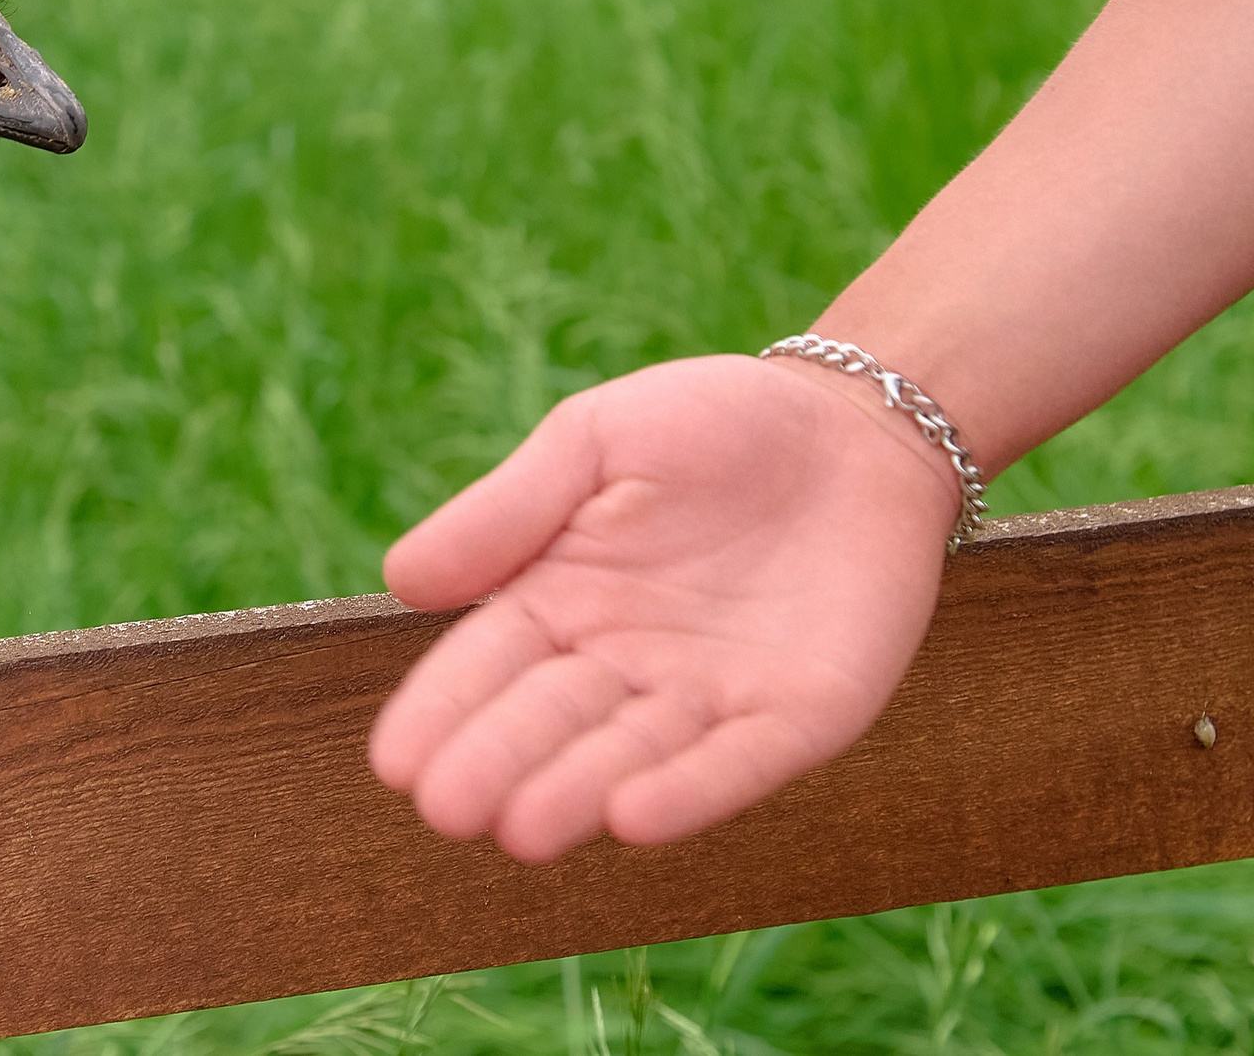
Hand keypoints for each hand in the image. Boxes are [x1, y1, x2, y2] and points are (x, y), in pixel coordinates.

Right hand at [368, 353, 958, 862]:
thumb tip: (399, 582)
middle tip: (446, 809)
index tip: (394, 761)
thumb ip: (509, 509)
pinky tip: (634, 818)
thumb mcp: (596, 442)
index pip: (485, 664)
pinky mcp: (797, 716)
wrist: (859, 424)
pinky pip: (737, 761)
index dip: (441, 711)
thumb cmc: (714, 422)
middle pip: (547, 720)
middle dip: (497, 765)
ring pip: (631, 755)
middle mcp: (624, 663)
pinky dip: (690, 791)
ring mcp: (709, 696)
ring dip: (577, 793)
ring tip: (522, 829)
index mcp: (559, 598)